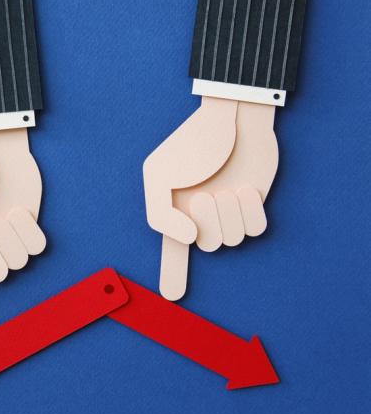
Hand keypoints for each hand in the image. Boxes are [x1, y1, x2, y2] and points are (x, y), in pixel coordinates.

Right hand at [143, 96, 277, 299]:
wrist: (234, 116)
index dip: (172, 274)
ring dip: (231, 214)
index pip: (172, 250)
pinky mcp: (255, 205)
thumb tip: (187, 240)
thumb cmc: (192, 143)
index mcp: (173, 210)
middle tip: (206, 194)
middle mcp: (201, 215)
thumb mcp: (157, 174)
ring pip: (233, 240)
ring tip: (229, 187)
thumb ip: (158, 214)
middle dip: (208, 222)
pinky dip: (252, 211)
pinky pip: (256, 230)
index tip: (171, 297)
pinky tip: (246, 190)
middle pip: (207, 245)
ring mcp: (229, 211)